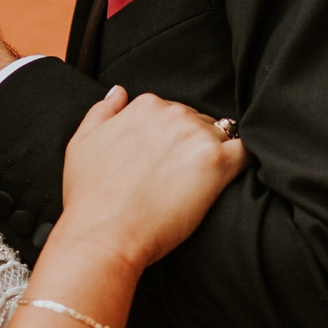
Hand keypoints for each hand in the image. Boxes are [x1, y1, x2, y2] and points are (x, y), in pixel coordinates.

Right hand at [57, 87, 250, 273]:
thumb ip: (102, 111)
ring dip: (215, 155)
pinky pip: (246, 152)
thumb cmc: (90, 198)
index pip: (172, 112)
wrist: (104, 236)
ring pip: (222, 136)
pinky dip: (245, 161)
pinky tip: (234, 177)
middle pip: (199, 121)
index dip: (170, 138)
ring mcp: (197, 136)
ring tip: (200, 185)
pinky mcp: (217, 163)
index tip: (165, 161)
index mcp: (144, 106)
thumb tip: (120, 92)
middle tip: (180, 178)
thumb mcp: (81, 144)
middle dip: (192, 145)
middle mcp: (173, 113)